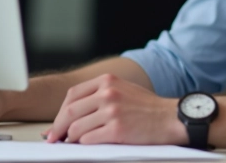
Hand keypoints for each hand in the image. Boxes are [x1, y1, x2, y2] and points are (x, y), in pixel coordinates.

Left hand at [46, 74, 187, 144]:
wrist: (171, 117)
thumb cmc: (148, 107)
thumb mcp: (122, 89)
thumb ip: (98, 97)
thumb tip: (71, 115)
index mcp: (107, 81)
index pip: (72, 95)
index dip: (60, 112)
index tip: (56, 124)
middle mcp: (108, 93)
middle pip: (70, 111)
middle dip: (59, 128)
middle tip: (54, 138)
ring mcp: (112, 111)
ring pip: (77, 128)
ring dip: (72, 139)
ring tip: (74, 143)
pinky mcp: (117, 130)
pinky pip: (89, 139)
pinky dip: (84, 144)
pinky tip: (87, 144)